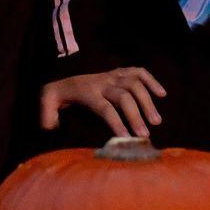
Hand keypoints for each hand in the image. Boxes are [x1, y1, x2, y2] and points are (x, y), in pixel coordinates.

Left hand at [40, 66, 166, 137]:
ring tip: (156, 121)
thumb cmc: (59, 93)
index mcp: (88, 92)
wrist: (64, 73)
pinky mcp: (120, 72)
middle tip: (145, 134)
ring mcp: (113, 75)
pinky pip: (139, 71)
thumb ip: (47, 114)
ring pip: (135, 84)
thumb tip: (50, 127)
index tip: (127, 138)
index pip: (105, 108)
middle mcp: (103, 82)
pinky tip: (162, 94)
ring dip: (147, 101)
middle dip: (136, 115)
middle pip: (124, 96)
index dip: (117, 122)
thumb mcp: (47, 101)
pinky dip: (151, 81)